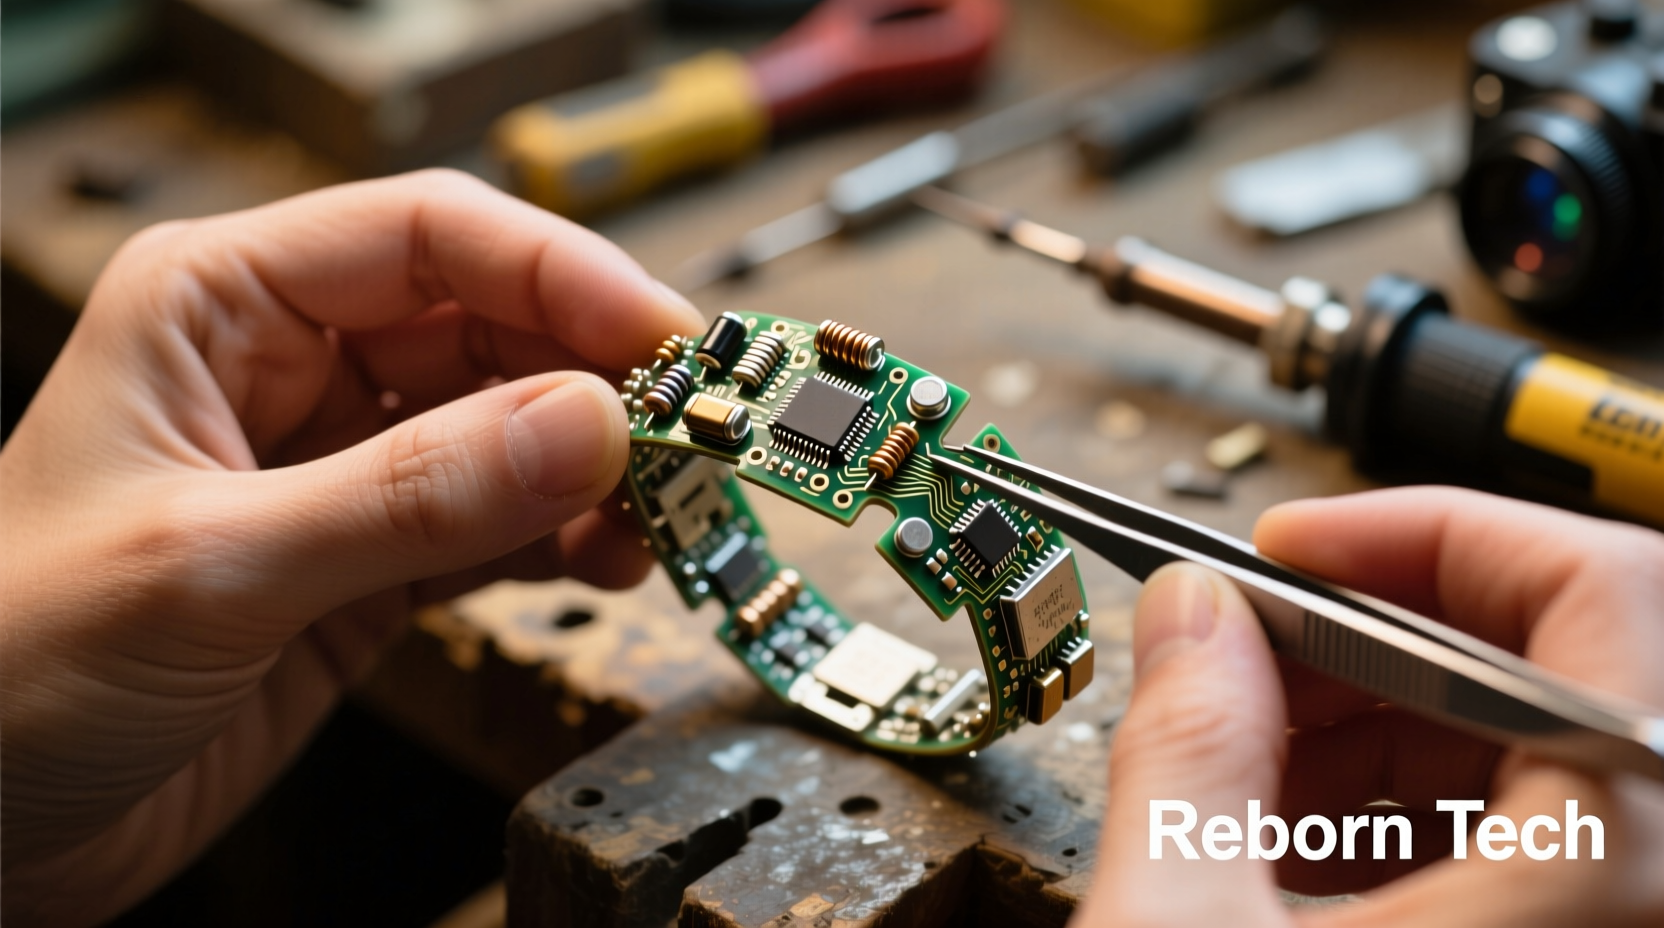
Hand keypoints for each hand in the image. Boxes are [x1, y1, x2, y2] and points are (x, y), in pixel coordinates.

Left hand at [0, 170, 703, 925]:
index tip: (665, 342)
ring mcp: (345, 469)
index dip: (561, 277)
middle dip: (601, 381)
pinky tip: (613, 556)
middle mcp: (295, 372)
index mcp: (223, 308)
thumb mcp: (215, 567)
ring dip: (602, 468)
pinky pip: (505, 524)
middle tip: (697, 437)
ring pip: (516, 430)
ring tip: (668, 509)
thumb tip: (583, 427)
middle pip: (495, 331)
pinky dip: (571, 540)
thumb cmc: (7, 663)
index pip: (431, 239)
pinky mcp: (375, 562)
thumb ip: (409, 496)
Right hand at [1073, 487, 1663, 926]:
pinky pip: (1529, 833)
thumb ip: (1185, 753)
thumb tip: (1190, 615)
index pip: (1598, 592)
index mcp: (1606, 870)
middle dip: (1366, 639)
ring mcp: (1610, 918)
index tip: (1294, 547)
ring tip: (1248, 770)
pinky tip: (1296, 839)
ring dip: (1376, 726)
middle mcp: (1646, 891)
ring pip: (1532, 746)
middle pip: (1552, 659)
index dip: (1428, 531)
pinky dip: (1407, 808)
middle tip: (1241, 658)